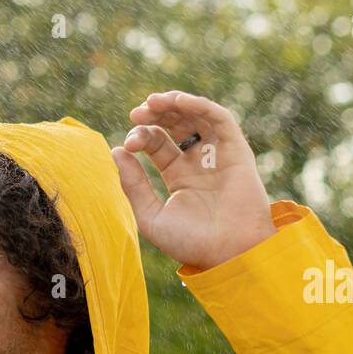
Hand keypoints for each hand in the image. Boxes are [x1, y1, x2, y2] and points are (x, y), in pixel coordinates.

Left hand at [111, 91, 275, 270]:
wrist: (228, 252)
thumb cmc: (190, 241)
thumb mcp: (152, 216)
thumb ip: (133, 186)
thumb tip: (116, 152)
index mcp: (178, 175)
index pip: (157, 143)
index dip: (141, 136)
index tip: (128, 144)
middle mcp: (197, 161)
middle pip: (174, 125)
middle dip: (155, 114)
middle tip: (137, 113)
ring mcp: (217, 154)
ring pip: (196, 116)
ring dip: (175, 103)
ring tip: (154, 101)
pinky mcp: (236, 150)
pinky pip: (219, 119)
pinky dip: (200, 105)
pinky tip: (179, 101)